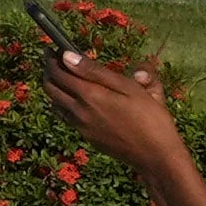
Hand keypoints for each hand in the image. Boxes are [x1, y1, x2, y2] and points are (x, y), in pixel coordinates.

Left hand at [56, 51, 190, 173]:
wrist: (156, 156)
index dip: (52, 59)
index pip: (58, 72)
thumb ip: (96, 71)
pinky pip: (66, 116)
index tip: (52, 49)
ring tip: (62, 77)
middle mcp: (79, 111)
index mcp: (90, 95)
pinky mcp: (87, 137)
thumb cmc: (150, 118)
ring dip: (54, 88)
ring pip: (55, 103)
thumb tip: (68, 56)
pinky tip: (74, 99)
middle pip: (51, 87)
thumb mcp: (129, 88)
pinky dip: (62, 104)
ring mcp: (81, 126)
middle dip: (48, 71)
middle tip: (53, 60)